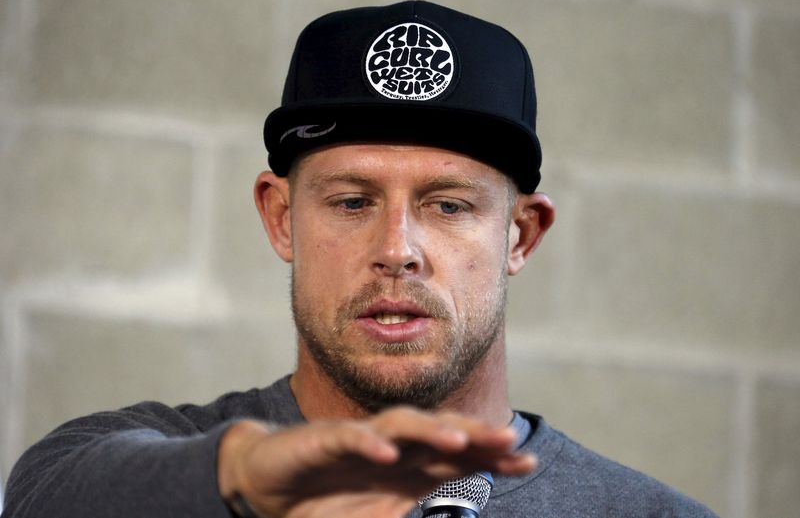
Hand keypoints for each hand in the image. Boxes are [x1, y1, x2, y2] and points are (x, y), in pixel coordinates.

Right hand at [217, 406, 535, 517]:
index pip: (458, 455)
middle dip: (474, 435)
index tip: (527, 462)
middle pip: (439, 433)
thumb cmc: (327, 502)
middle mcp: (392, 445)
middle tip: (510, 440)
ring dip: (430, 430)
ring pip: (402, 426)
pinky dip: (370, 443)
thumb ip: (414, 515)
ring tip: (458, 439)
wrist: (266, 485)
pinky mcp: (324, 439)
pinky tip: (388, 454)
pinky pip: (351, 437)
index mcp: (409, 464)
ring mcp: (361, 439)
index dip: (491, 457)